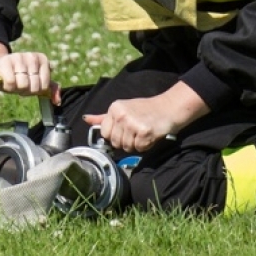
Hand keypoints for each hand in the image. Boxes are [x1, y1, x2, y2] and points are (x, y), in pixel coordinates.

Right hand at [0, 39, 57, 98]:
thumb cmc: (16, 76)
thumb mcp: (34, 81)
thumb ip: (49, 89)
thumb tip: (57, 101)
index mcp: (42, 59)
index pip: (44, 86)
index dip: (34, 91)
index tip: (28, 85)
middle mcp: (32, 56)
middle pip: (34, 87)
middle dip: (24, 91)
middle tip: (18, 84)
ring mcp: (18, 57)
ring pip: (22, 85)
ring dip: (15, 89)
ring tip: (10, 81)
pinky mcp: (5, 61)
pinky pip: (11, 82)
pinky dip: (7, 87)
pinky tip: (3, 80)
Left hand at [84, 82, 209, 153]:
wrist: (169, 107)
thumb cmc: (146, 109)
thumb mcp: (123, 109)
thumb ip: (103, 117)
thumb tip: (85, 119)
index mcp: (114, 108)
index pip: (105, 133)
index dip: (116, 134)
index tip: (126, 128)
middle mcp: (121, 114)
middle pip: (116, 142)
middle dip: (127, 141)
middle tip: (137, 131)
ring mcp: (132, 123)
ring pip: (127, 147)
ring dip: (137, 144)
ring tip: (144, 132)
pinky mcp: (144, 131)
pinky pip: (139, 148)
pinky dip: (146, 145)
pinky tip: (150, 135)